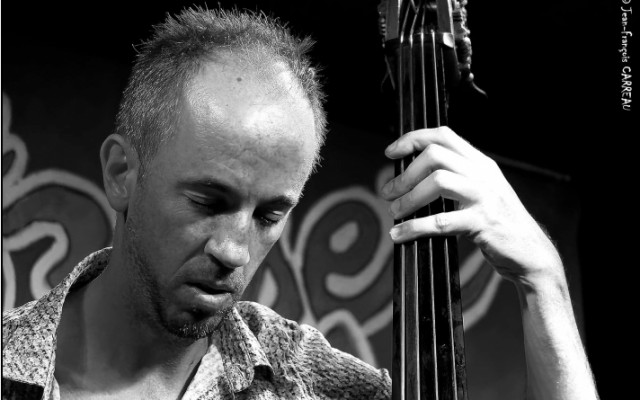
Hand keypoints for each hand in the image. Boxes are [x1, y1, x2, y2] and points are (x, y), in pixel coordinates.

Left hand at [380, 126, 562, 285]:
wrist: (530, 252)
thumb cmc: (498, 222)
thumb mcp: (481, 190)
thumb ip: (455, 178)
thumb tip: (410, 177)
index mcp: (480, 163)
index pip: (443, 135)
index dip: (413, 139)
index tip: (391, 152)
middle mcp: (482, 174)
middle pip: (435, 155)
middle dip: (405, 174)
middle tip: (388, 192)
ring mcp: (484, 197)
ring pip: (438, 181)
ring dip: (409, 197)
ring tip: (395, 212)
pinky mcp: (482, 222)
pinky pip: (441, 221)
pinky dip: (414, 227)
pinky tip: (400, 234)